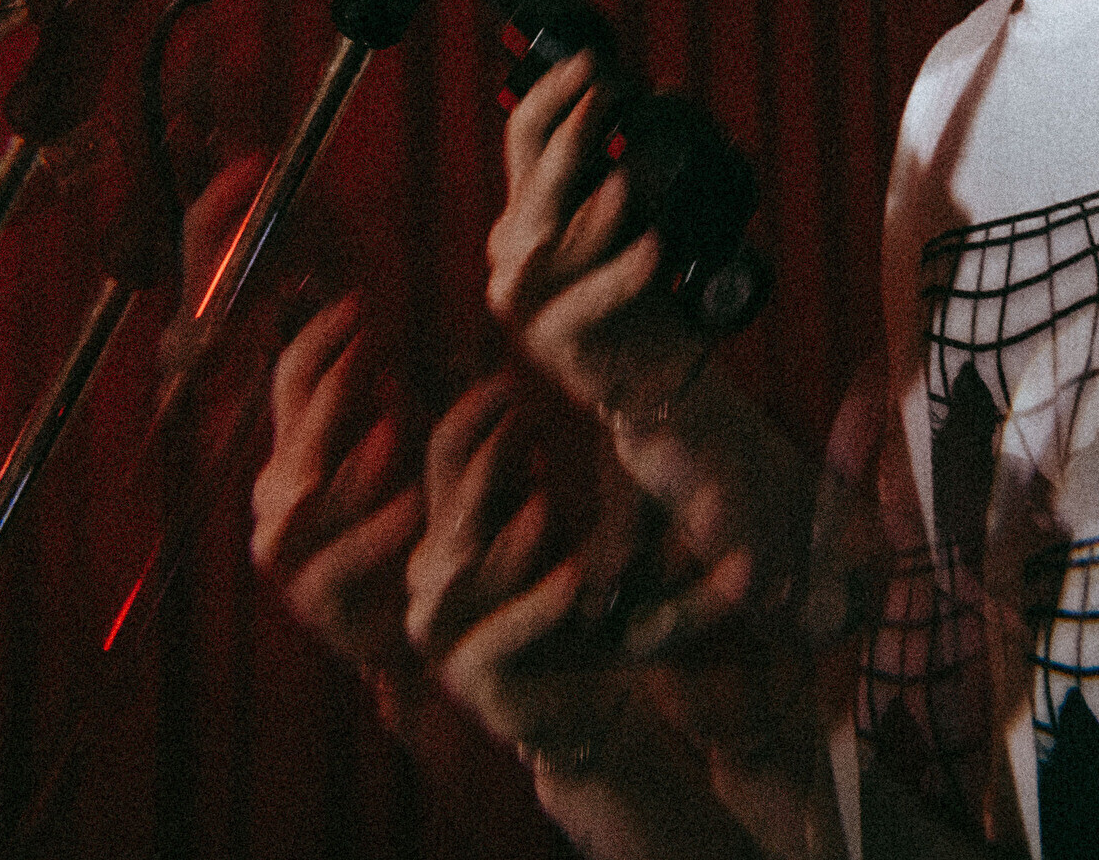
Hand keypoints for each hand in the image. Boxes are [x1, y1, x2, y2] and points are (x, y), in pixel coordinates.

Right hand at [250, 294, 428, 688]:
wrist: (404, 633)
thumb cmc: (403, 529)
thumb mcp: (392, 460)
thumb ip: (382, 404)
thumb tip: (385, 329)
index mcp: (297, 452)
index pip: (292, 380)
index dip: (320, 339)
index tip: (361, 303)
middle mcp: (283, 495)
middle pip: (300, 428)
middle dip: (336, 385)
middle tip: (373, 346)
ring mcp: (290, 549)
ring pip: (308, 496)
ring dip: (353, 459)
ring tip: (396, 427)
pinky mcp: (315, 599)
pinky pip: (340, 559)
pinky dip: (376, 531)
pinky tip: (414, 506)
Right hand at [406, 368, 646, 765]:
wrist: (598, 717)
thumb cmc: (603, 621)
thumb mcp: (615, 547)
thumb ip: (622, 491)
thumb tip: (654, 416)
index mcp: (467, 529)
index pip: (450, 457)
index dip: (474, 415)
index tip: (512, 381)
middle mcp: (444, 574)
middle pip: (451, 502)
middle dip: (482, 457)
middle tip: (516, 411)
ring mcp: (450, 626)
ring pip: (463, 565)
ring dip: (500, 529)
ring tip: (545, 502)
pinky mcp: (473, 675)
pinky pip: (499, 635)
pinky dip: (535, 608)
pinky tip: (574, 582)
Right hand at [489, 50, 711, 426]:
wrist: (660, 374)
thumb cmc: (651, 288)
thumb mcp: (646, 214)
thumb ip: (645, 160)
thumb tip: (668, 91)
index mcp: (532, 207)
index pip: (525, 136)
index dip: (553, 94)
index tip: (594, 62)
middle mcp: (518, 246)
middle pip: (532, 180)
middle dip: (568, 136)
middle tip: (604, 98)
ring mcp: (526, 297)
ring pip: (550, 243)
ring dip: (590, 213)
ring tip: (623, 183)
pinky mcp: (551, 341)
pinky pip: (583, 303)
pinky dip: (619, 276)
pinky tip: (652, 251)